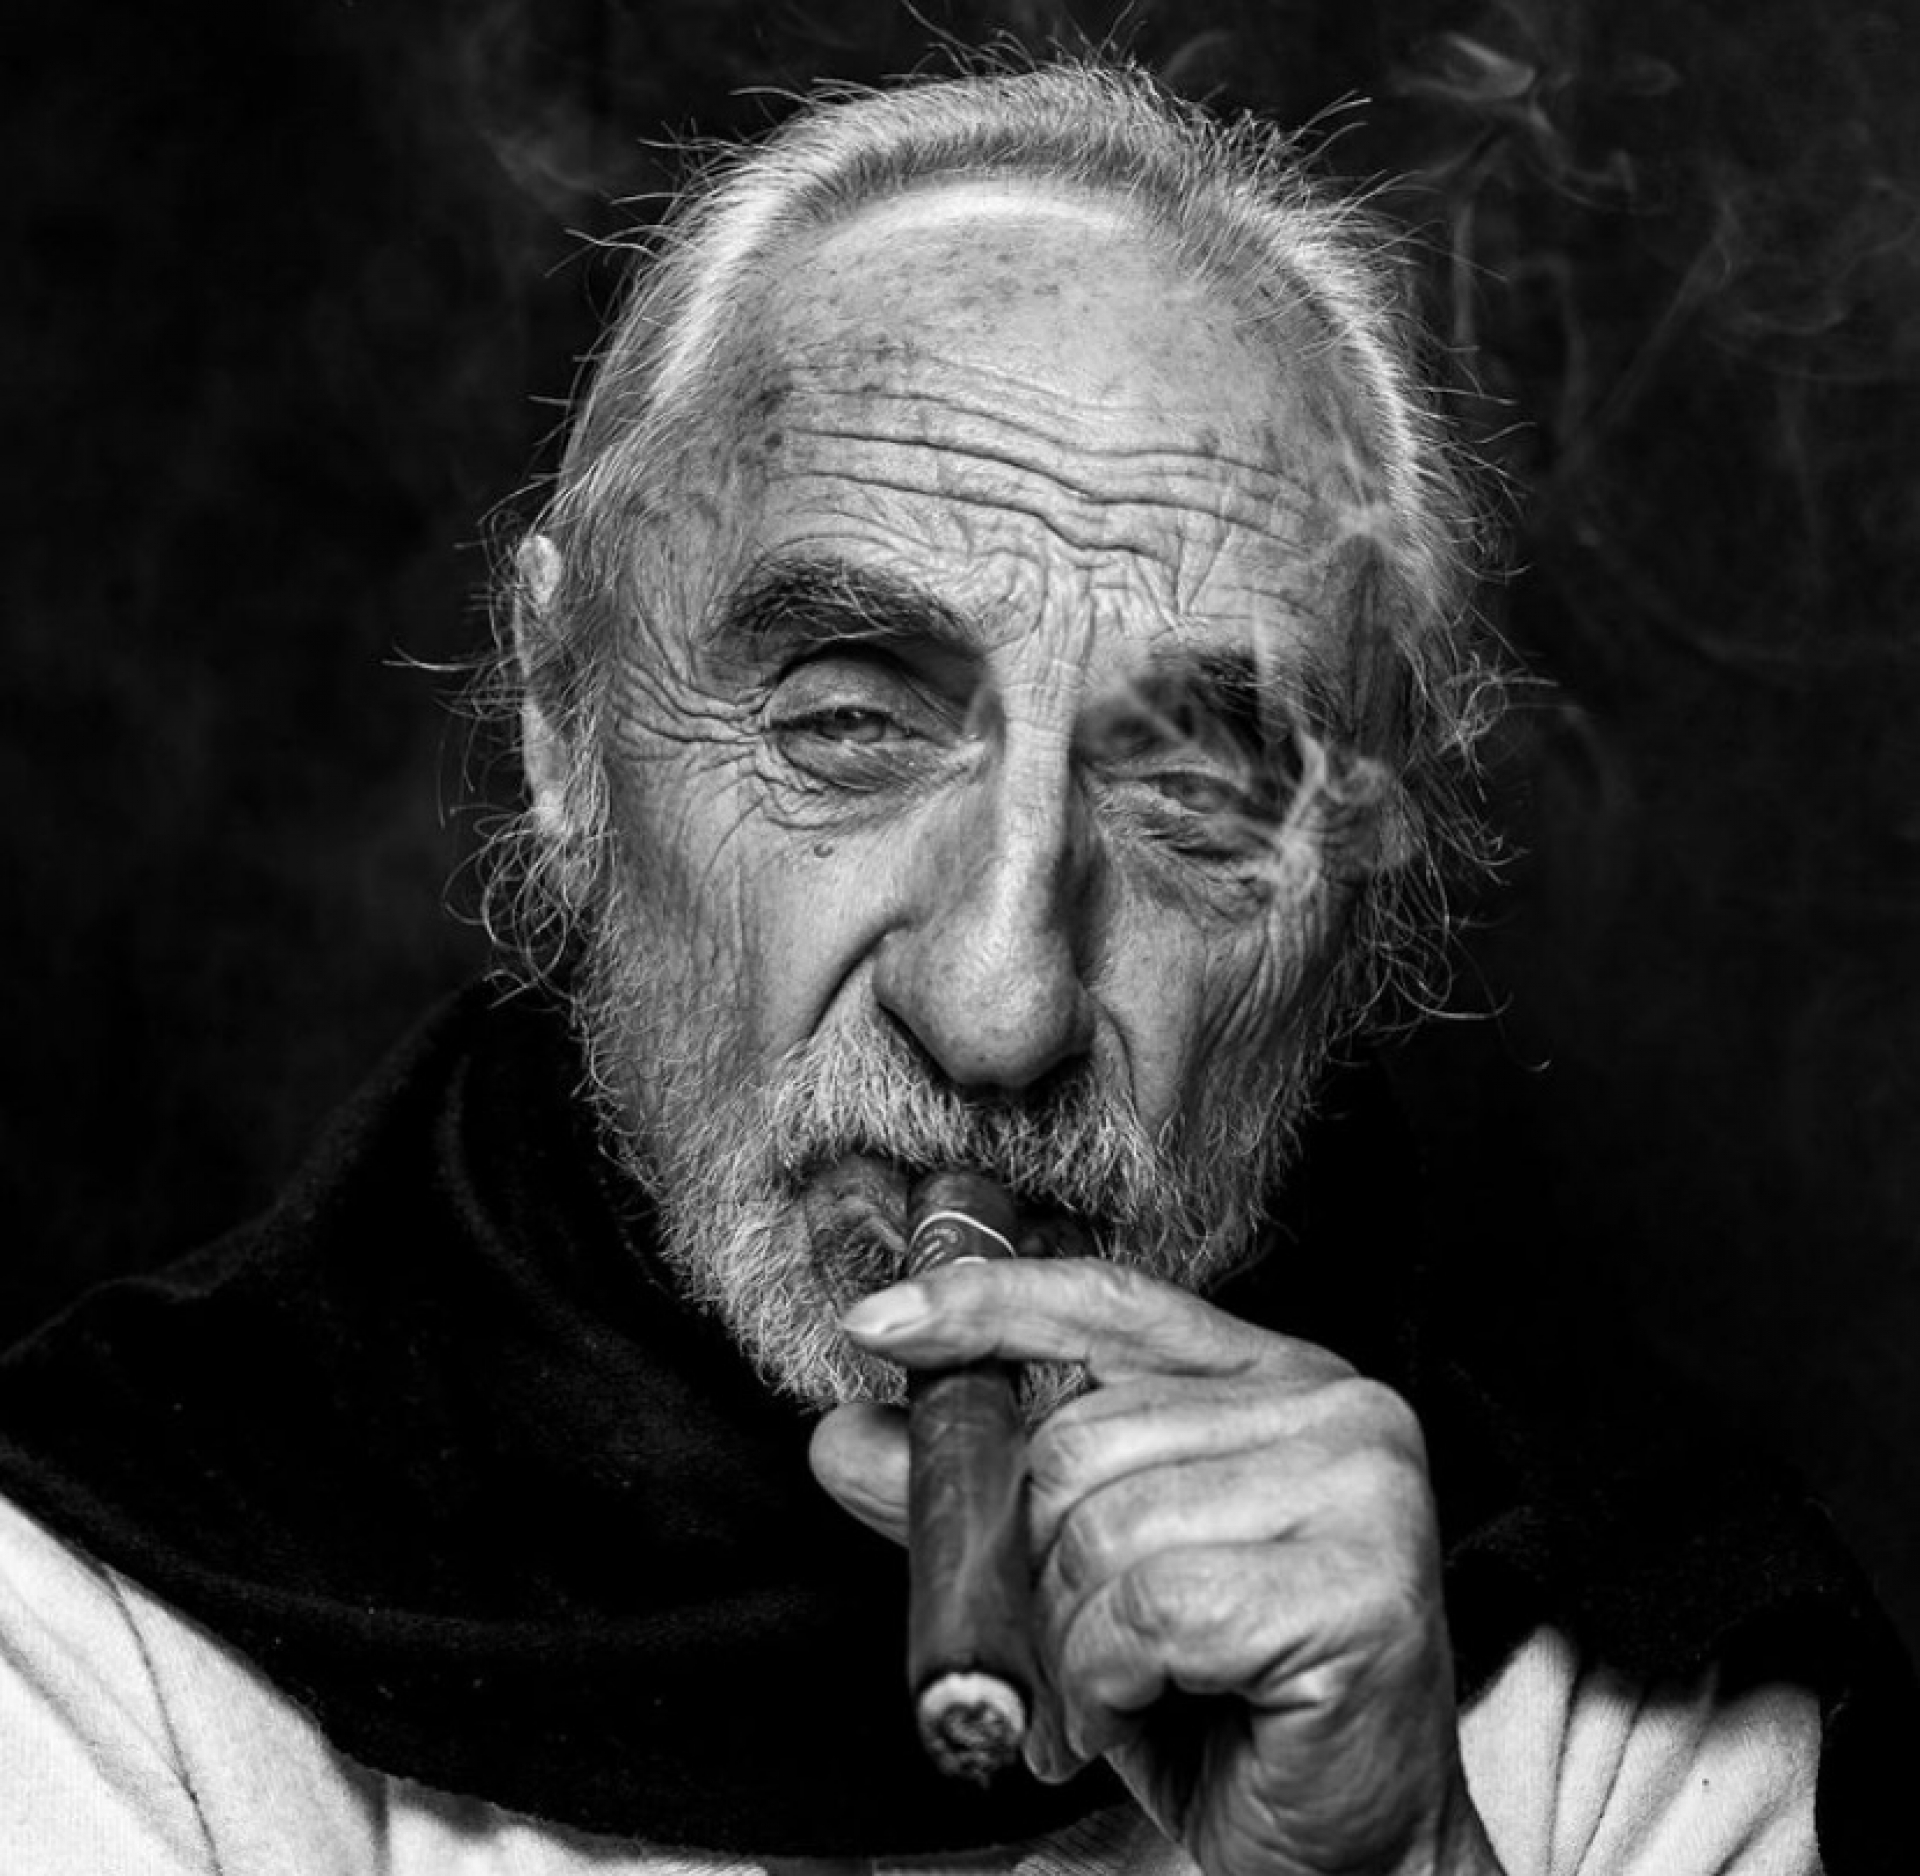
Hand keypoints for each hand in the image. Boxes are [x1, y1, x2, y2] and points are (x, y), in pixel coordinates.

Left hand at [812, 1259, 1503, 1875]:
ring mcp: (1361, 1488)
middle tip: (1063, 1650)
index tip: (878, 1322)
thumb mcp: (1078, 1585)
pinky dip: (1108, 1681)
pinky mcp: (1362, 1585)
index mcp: (1268, 1378)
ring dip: (1070, 1640)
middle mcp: (1332, 1408)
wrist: (1349, 1860)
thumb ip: (976, 1502)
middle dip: (1031, 1564)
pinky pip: (1151, 1610)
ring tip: (1109, 1693)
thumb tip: (846, 1440)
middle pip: (1081, 1438)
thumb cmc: (1219, 1710)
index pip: (1106, 1301)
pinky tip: (1141, 1714)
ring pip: (1106, 1527)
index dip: (985, 1301)